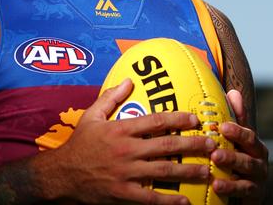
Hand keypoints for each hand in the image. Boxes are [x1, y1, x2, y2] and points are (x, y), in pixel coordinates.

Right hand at [51, 79, 217, 203]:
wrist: (61, 174)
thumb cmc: (79, 144)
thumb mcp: (91, 116)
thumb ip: (111, 97)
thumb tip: (129, 80)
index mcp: (120, 129)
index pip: (155, 121)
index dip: (178, 119)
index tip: (195, 119)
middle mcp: (127, 150)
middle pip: (167, 146)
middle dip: (192, 145)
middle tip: (211, 144)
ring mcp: (126, 173)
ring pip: (164, 172)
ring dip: (189, 171)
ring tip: (208, 171)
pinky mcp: (123, 193)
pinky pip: (151, 198)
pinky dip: (170, 201)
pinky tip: (187, 202)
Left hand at [211, 90, 267, 203]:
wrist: (243, 186)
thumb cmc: (236, 155)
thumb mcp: (235, 137)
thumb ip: (235, 118)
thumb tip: (233, 92)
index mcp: (254, 144)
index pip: (248, 135)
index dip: (237, 131)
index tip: (223, 127)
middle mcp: (259, 160)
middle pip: (247, 157)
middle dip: (231, 155)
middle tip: (214, 153)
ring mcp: (258, 178)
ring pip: (246, 175)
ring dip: (230, 173)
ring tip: (214, 172)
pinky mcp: (255, 194)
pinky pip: (244, 191)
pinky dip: (231, 188)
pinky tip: (216, 186)